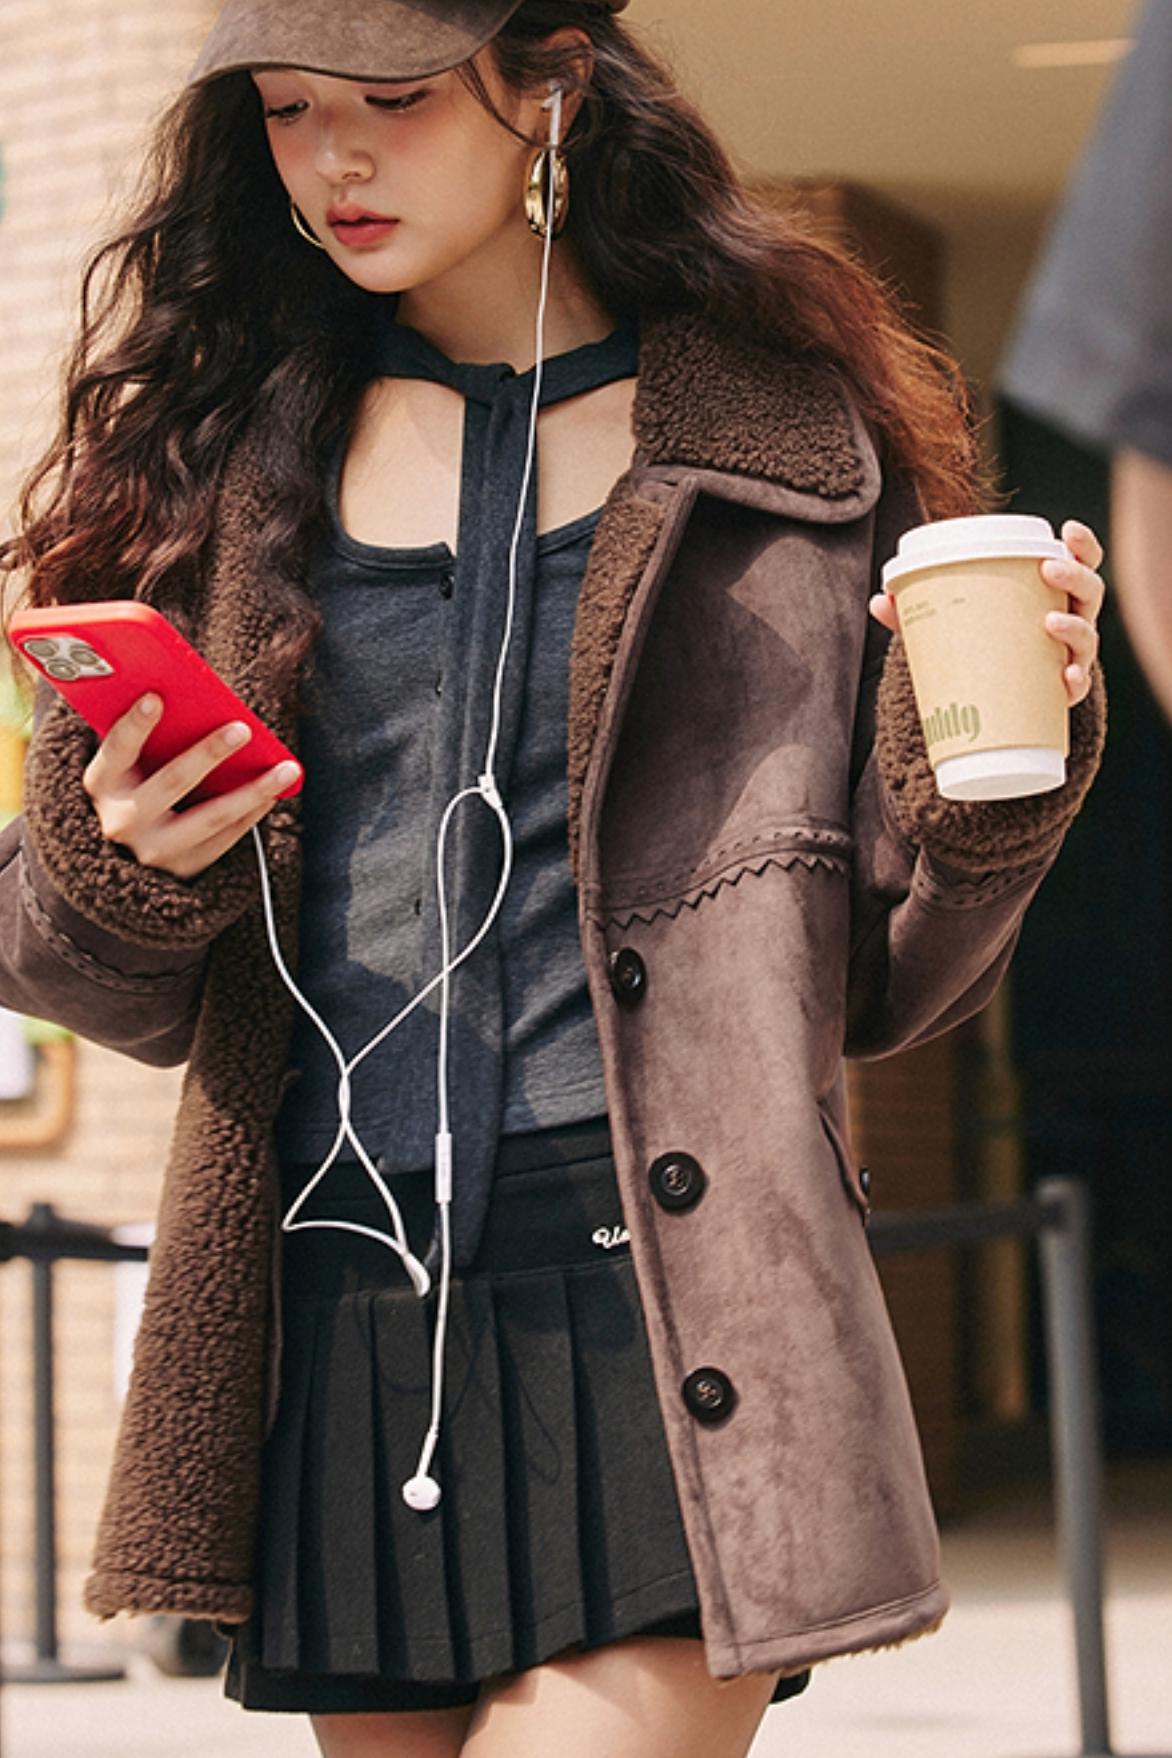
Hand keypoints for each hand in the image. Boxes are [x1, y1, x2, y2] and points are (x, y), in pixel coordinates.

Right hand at [83, 694, 300, 878]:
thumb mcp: (124, 765)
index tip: (156, 698)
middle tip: (242, 729)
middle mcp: (123, 820)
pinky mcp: (182, 868)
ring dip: (252, 790)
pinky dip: (252, 813)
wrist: (123, 855)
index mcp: (102, 785)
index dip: (135, 725)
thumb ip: (143, 737)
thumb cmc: (131, 787)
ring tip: (286, 769)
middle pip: (173, 781)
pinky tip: (274, 793)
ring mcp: (153, 849)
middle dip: (209, 753)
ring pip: (210, 816)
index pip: (117, 751)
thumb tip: (183, 695)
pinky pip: (225, 838)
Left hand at [869, 518, 1105, 706]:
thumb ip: (920, 612)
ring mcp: (1070, 657)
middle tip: (1050, 569)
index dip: (1082, 545)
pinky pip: (1077, 687)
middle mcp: (1070, 622)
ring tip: (1049, 622)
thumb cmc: (982, 647)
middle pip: (1090, 594)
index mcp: (1051, 595)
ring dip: (1074, 628)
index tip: (1068, 528)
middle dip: (1075, 578)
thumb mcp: (955, 623)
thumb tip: (879, 600)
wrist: (995, 703)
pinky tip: (1065, 677)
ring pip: (1087, 638)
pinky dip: (1075, 682)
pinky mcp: (1061, 694)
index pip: (1081, 563)